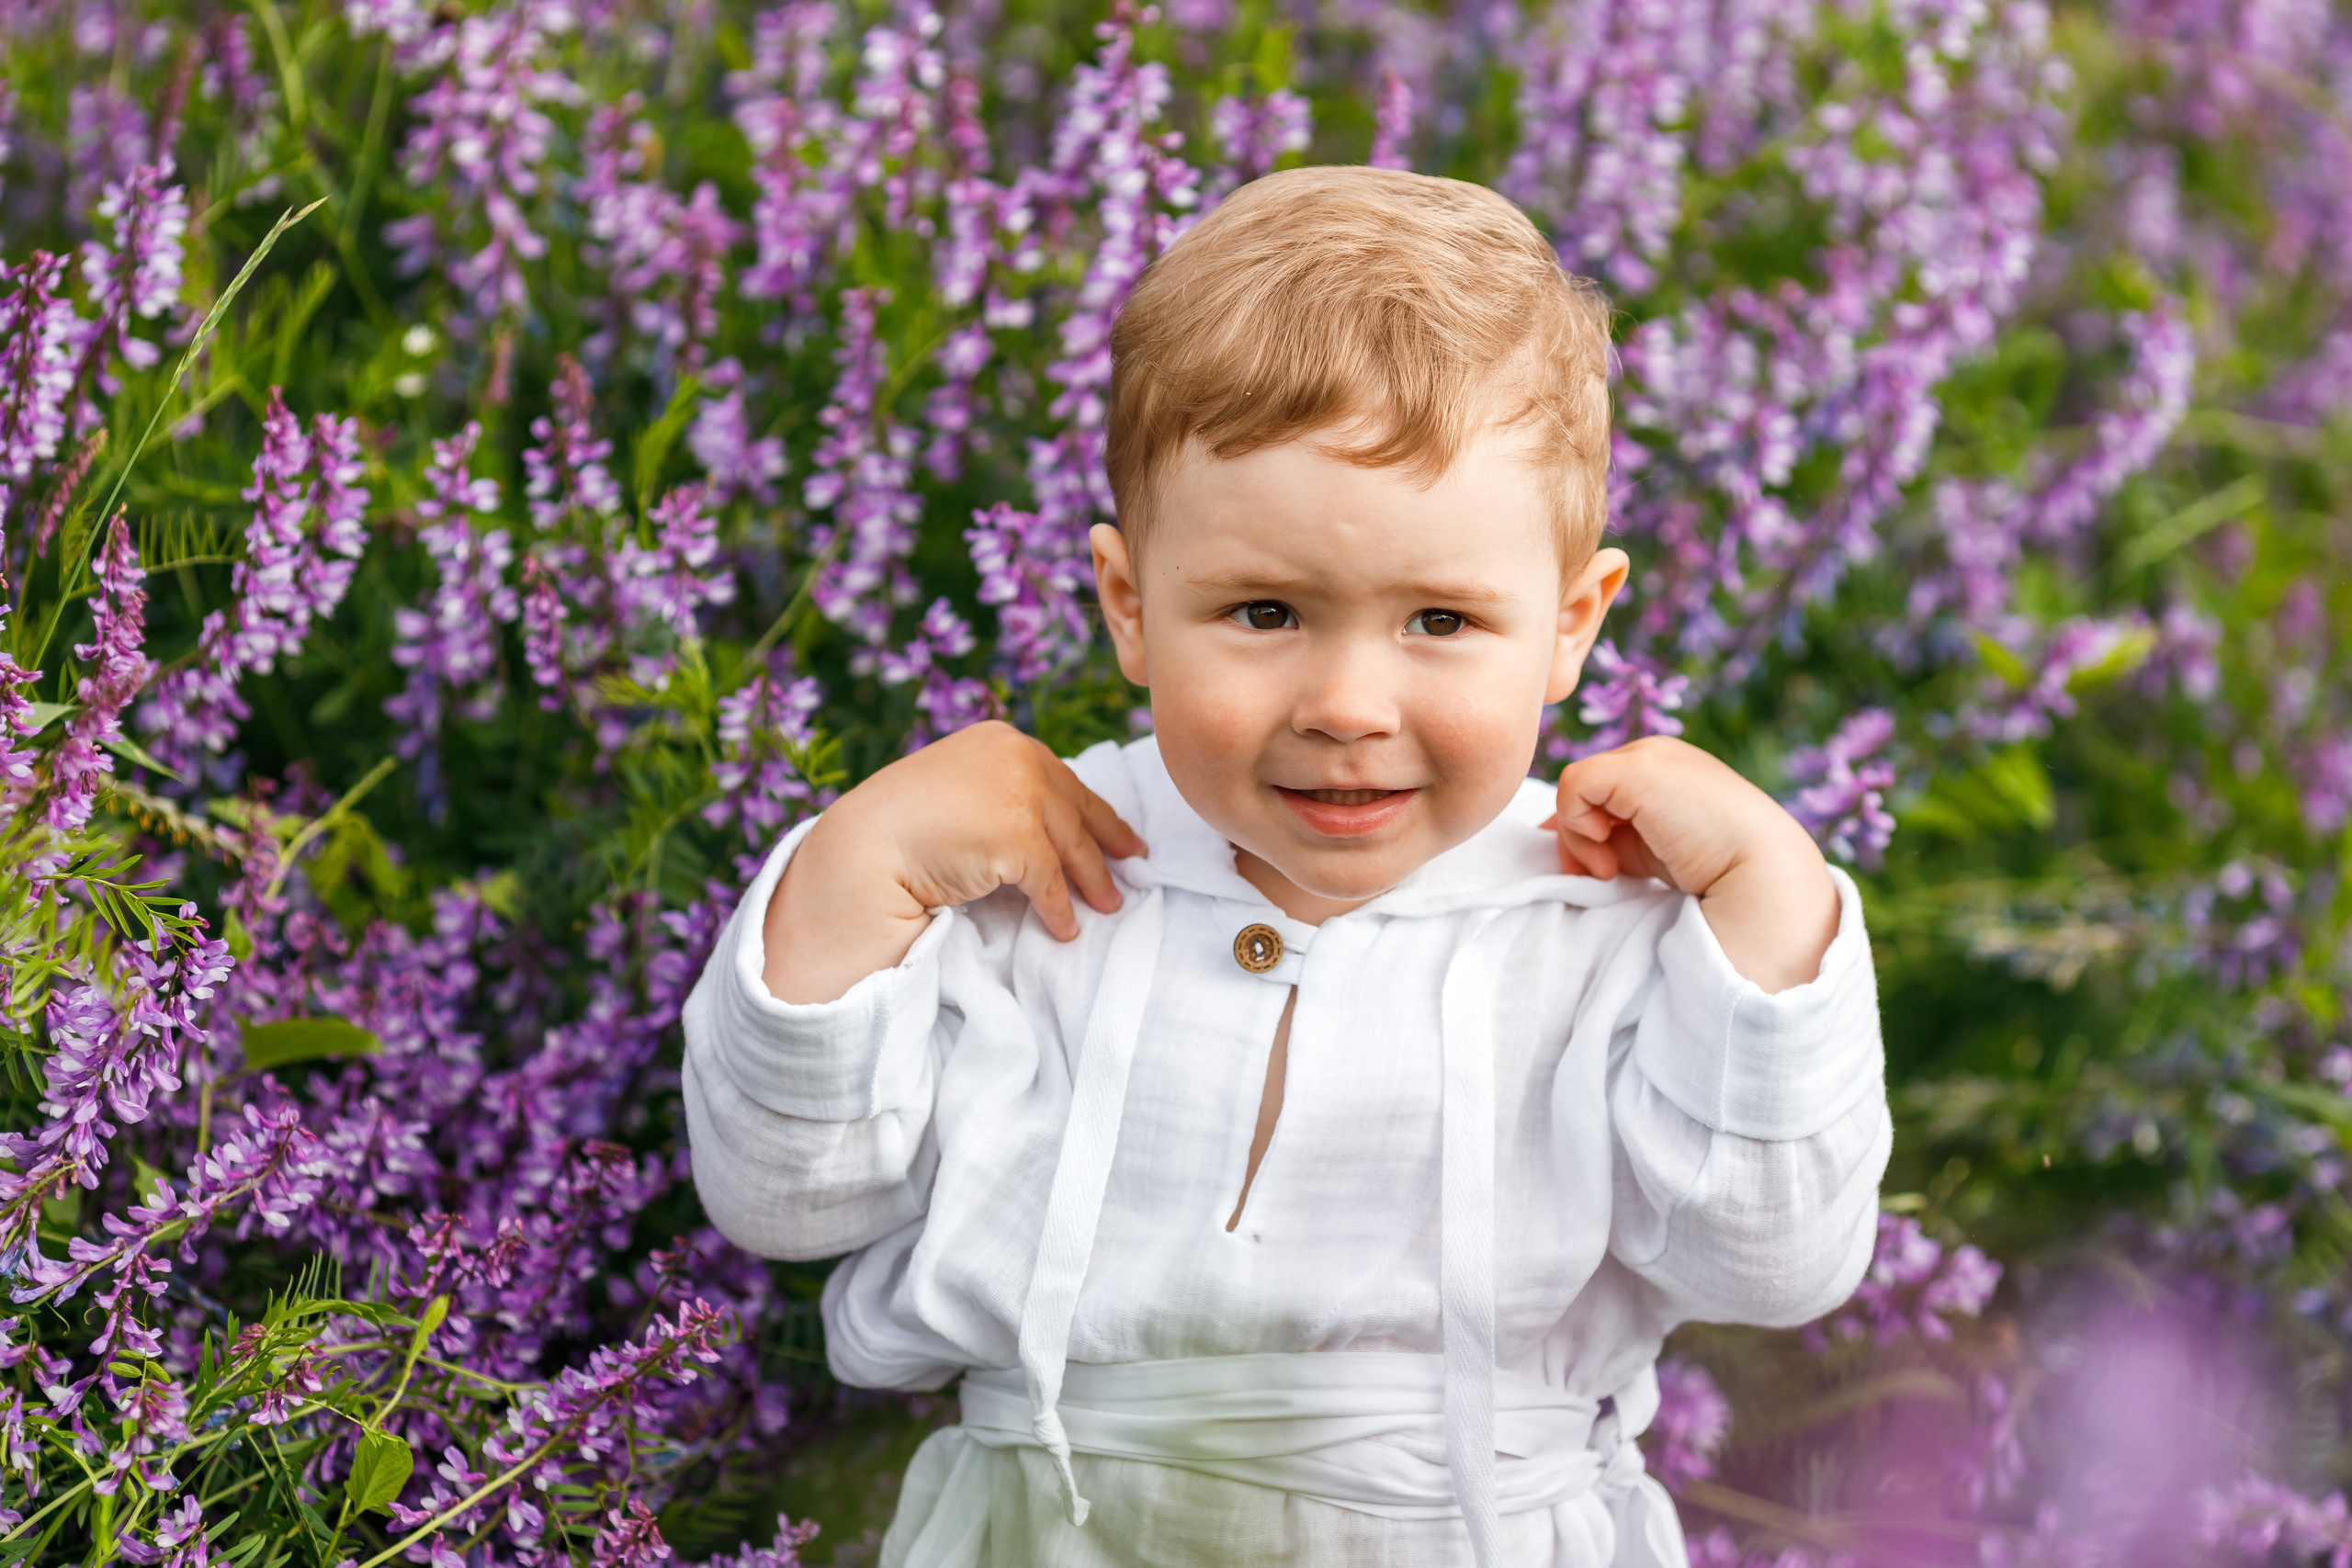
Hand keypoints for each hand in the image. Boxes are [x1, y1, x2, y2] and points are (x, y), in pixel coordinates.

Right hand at [762, 721, 1145, 1003]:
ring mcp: (1020, 795)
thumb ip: (998, 792)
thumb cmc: (900, 821)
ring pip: (1072, 846)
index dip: (1091, 809)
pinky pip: (1050, 882)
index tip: (1117, 831)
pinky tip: (1064, 928)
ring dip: (1092, 881)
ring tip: (1108, 905)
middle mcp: (1017, 757)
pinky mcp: (1019, 838)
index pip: (1060, 778)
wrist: (866, 844)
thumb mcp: (957, 787)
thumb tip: (1039, 827)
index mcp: (1002, 740)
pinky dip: (1059, 909)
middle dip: (1108, 840)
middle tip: (1133, 861)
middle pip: (1076, 808)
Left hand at [1544, 736, 1838, 992]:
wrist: (1760, 873)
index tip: (1602, 870)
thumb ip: (1608, 839)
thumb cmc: (1712, 873)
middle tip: (1605, 873)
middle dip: (1579, 836)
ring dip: (1579, 837)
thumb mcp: (1648, 853)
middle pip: (1583, 789)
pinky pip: (1573, 787)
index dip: (1585, 831)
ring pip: (1574, 788)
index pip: (1599, 791)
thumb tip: (1550, 836)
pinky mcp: (1637, 770)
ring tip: (1610, 869)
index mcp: (1664, 771)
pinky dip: (1578, 824)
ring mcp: (1647, 756)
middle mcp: (1654, 754)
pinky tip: (1608, 851)